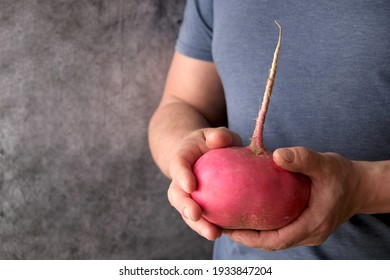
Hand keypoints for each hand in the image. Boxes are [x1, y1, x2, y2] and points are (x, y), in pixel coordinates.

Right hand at [167, 127, 241, 239]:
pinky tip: (227, 233)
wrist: (203, 155)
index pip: (179, 165)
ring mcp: (188, 197)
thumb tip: (219, 140)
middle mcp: (180, 181)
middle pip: (177, 196)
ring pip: (188, 213)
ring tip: (213, 234)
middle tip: (195, 215)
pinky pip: (204, 219)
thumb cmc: (211, 143)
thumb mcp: (214, 134)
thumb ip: (218, 135)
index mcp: (182, 159)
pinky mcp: (200, 208)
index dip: (182, 176)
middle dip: (185, 207)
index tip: (191, 186)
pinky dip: (212, 226)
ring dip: (198, 225)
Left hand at [224, 146, 363, 249]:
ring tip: (231, 220)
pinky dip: (265, 226)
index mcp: (313, 224)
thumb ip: (303, 159)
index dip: (251, 238)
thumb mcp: (325, 163)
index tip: (229, 229)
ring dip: (254, 233)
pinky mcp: (306, 226)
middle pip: (272, 243)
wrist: (360, 186)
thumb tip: (277, 155)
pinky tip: (251, 212)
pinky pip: (281, 231)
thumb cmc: (343, 175)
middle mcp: (309, 233)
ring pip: (276, 238)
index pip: (277, 240)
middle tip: (222, 224)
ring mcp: (308, 232)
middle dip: (246, 237)